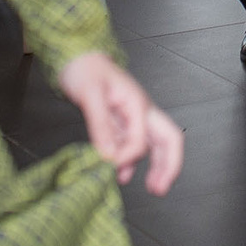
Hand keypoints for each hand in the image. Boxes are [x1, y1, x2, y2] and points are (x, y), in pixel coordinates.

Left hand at [57, 52, 183, 194]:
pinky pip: (135, 145)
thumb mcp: (90, 95)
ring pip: (155, 145)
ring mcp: (134, 117)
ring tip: (154, 189)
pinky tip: (124, 175)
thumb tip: (108, 155)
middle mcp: (141, 111)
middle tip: (161, 188)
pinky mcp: (123, 122)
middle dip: (169, 165)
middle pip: (169, 139)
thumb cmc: (84, 69)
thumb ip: (100, 125)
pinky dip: (133, 162)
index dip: (127, 156)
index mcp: (137, 103)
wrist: (76, 57)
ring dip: (158, 167)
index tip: (108, 164)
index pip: (141, 140)